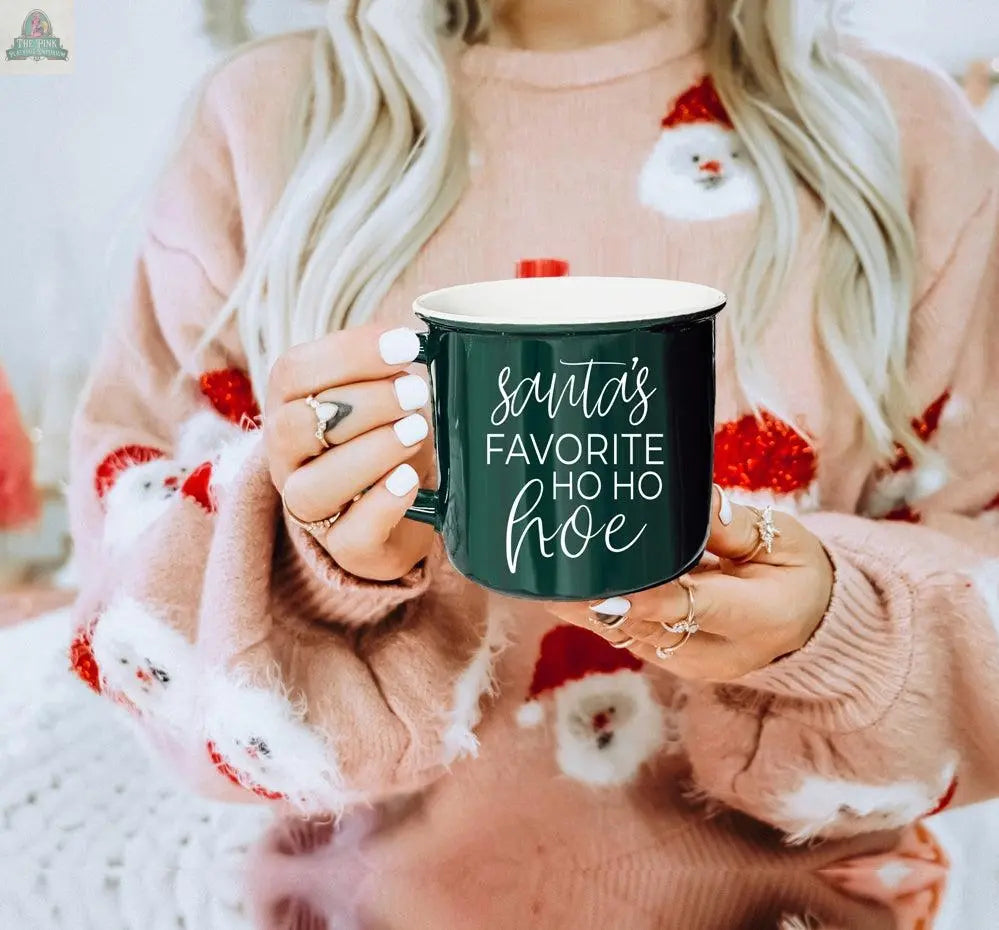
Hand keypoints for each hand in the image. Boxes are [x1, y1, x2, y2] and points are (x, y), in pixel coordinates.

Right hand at [264, 324, 434, 581]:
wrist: (403, 510)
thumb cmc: (389, 436)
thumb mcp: (384, 396)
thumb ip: (389, 370)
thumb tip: (427, 338)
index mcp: (289, 406)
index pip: (294, 371)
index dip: (349, 353)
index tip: (406, 345)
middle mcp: (287, 457)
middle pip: (298, 425)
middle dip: (364, 402)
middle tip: (416, 392)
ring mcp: (309, 507)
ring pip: (315, 485)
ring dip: (371, 452)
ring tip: (417, 431)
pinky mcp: (343, 547)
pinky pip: (351, 534)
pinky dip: (383, 503)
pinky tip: (410, 479)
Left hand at [543, 487, 834, 680]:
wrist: (808, 622)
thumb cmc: (796, 570)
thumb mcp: (784, 540)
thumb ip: (734, 526)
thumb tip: (693, 502)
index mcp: (760, 619)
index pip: (692, 608)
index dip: (644, 597)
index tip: (604, 583)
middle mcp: (719, 653)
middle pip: (647, 626)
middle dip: (597, 600)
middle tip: (555, 570)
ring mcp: (690, 663)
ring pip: (627, 634)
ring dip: (585, 608)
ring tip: (546, 575)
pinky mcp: (669, 658)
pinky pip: (625, 634)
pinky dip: (596, 611)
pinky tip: (563, 584)